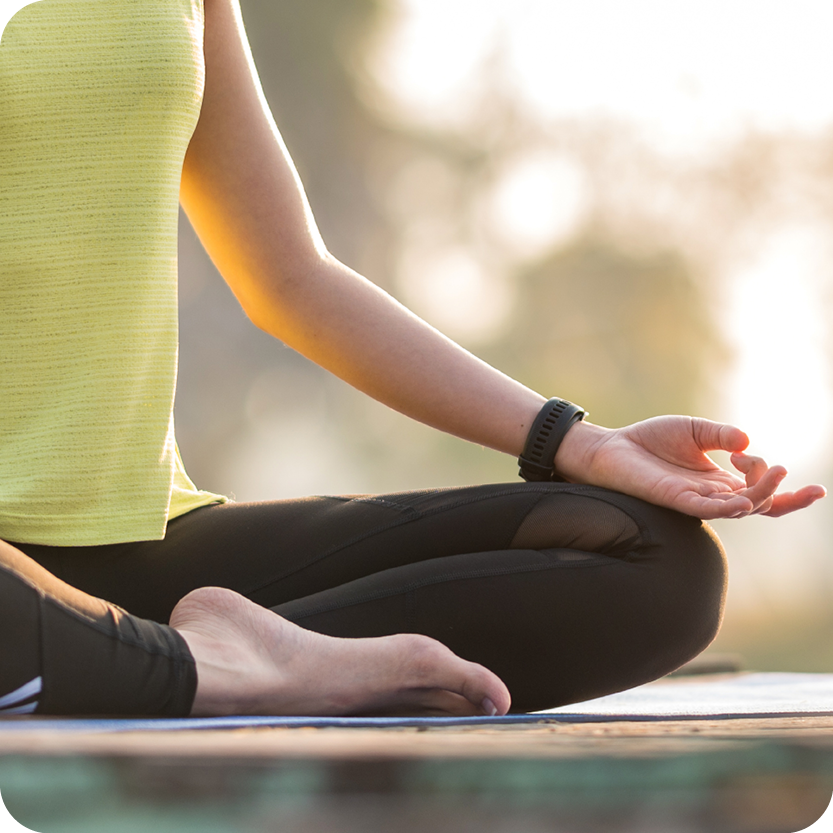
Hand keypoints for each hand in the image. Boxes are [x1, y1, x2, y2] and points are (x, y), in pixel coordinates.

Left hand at [554, 416, 826, 519]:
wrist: (612, 448)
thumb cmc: (650, 441)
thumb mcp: (693, 430)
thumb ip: (721, 435)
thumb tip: (748, 442)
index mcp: (720, 481)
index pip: (762, 493)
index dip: (789, 491)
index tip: (785, 466)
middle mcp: (712, 494)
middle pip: (759, 505)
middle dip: (783, 494)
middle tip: (786, 471)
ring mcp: (694, 499)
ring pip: (737, 508)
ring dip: (759, 494)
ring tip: (773, 476)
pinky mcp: (674, 499)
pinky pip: (704, 509)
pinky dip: (725, 507)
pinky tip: (743, 502)